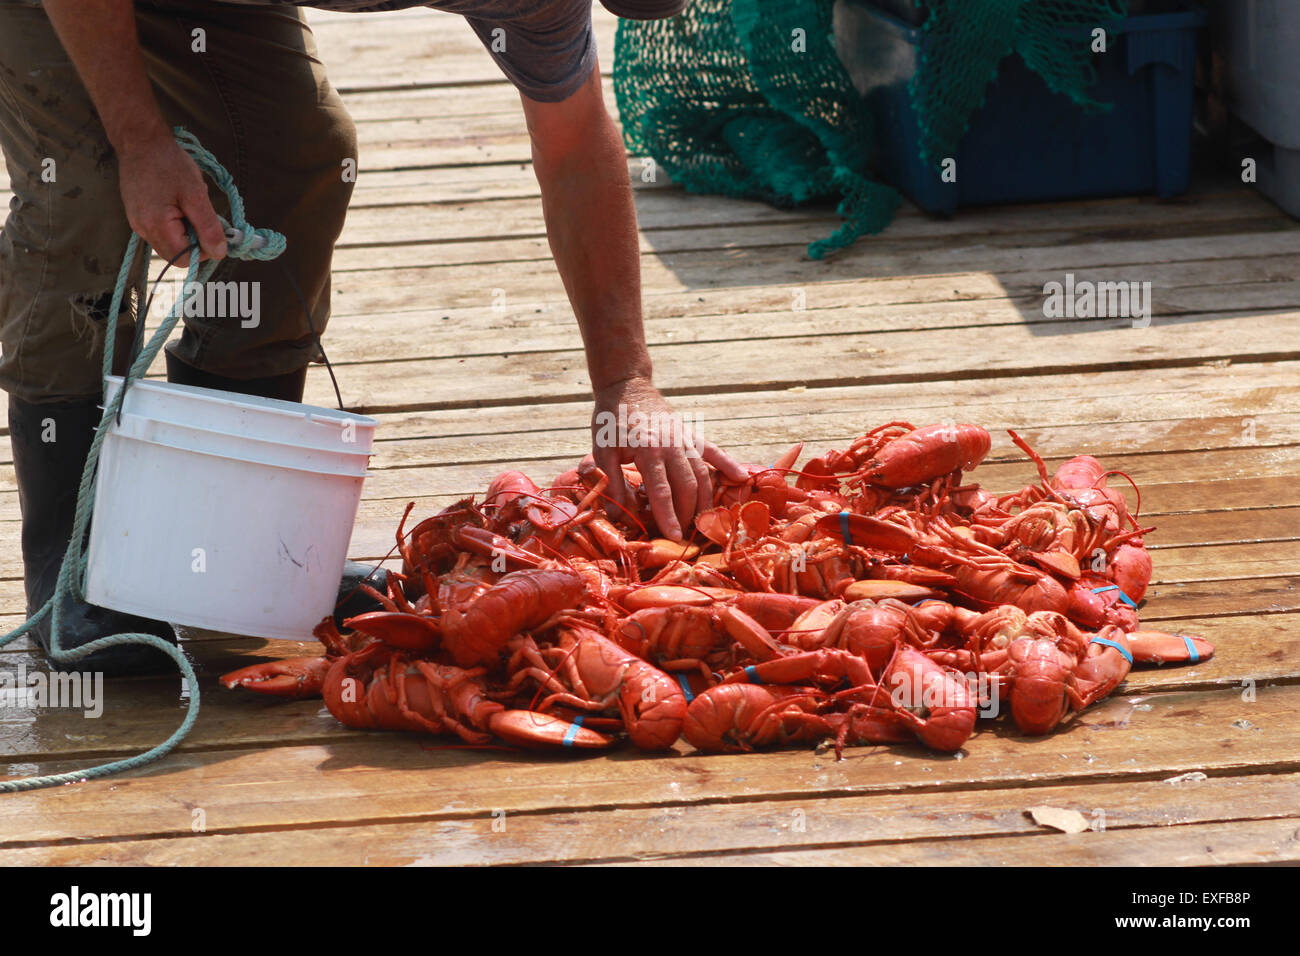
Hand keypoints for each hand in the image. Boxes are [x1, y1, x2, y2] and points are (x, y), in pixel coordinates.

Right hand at [117, 132, 226, 264]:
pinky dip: (175, 223)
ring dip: (185, 230)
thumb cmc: (169, 163)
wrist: (140, 141)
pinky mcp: (137, 216)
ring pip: (169, 243)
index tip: (211, 230)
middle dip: (194, 240)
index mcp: (156, 226)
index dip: (202, 251)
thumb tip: (219, 253)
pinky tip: (176, 202)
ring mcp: (137, 224)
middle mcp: (143, 230)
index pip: (184, 260)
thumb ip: (208, 227)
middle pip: (176, 255)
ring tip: (186, 204)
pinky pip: (161, 231)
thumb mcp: (196, 194)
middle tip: (200, 214)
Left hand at [591, 376, 746, 540]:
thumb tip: (621, 517)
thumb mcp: (602, 453)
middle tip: (684, 536)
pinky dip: (728, 464)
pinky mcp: (691, 434)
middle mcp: (671, 445)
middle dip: (687, 514)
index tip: (674, 537)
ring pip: (703, 474)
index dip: (668, 516)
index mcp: (648, 450)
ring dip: (705, 500)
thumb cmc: (611, 423)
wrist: (626, 387)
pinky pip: (713, 451)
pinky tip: (741, 478)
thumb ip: (614, 485)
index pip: (661, 491)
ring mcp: (684, 439)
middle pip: (687, 487)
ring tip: (704, 522)